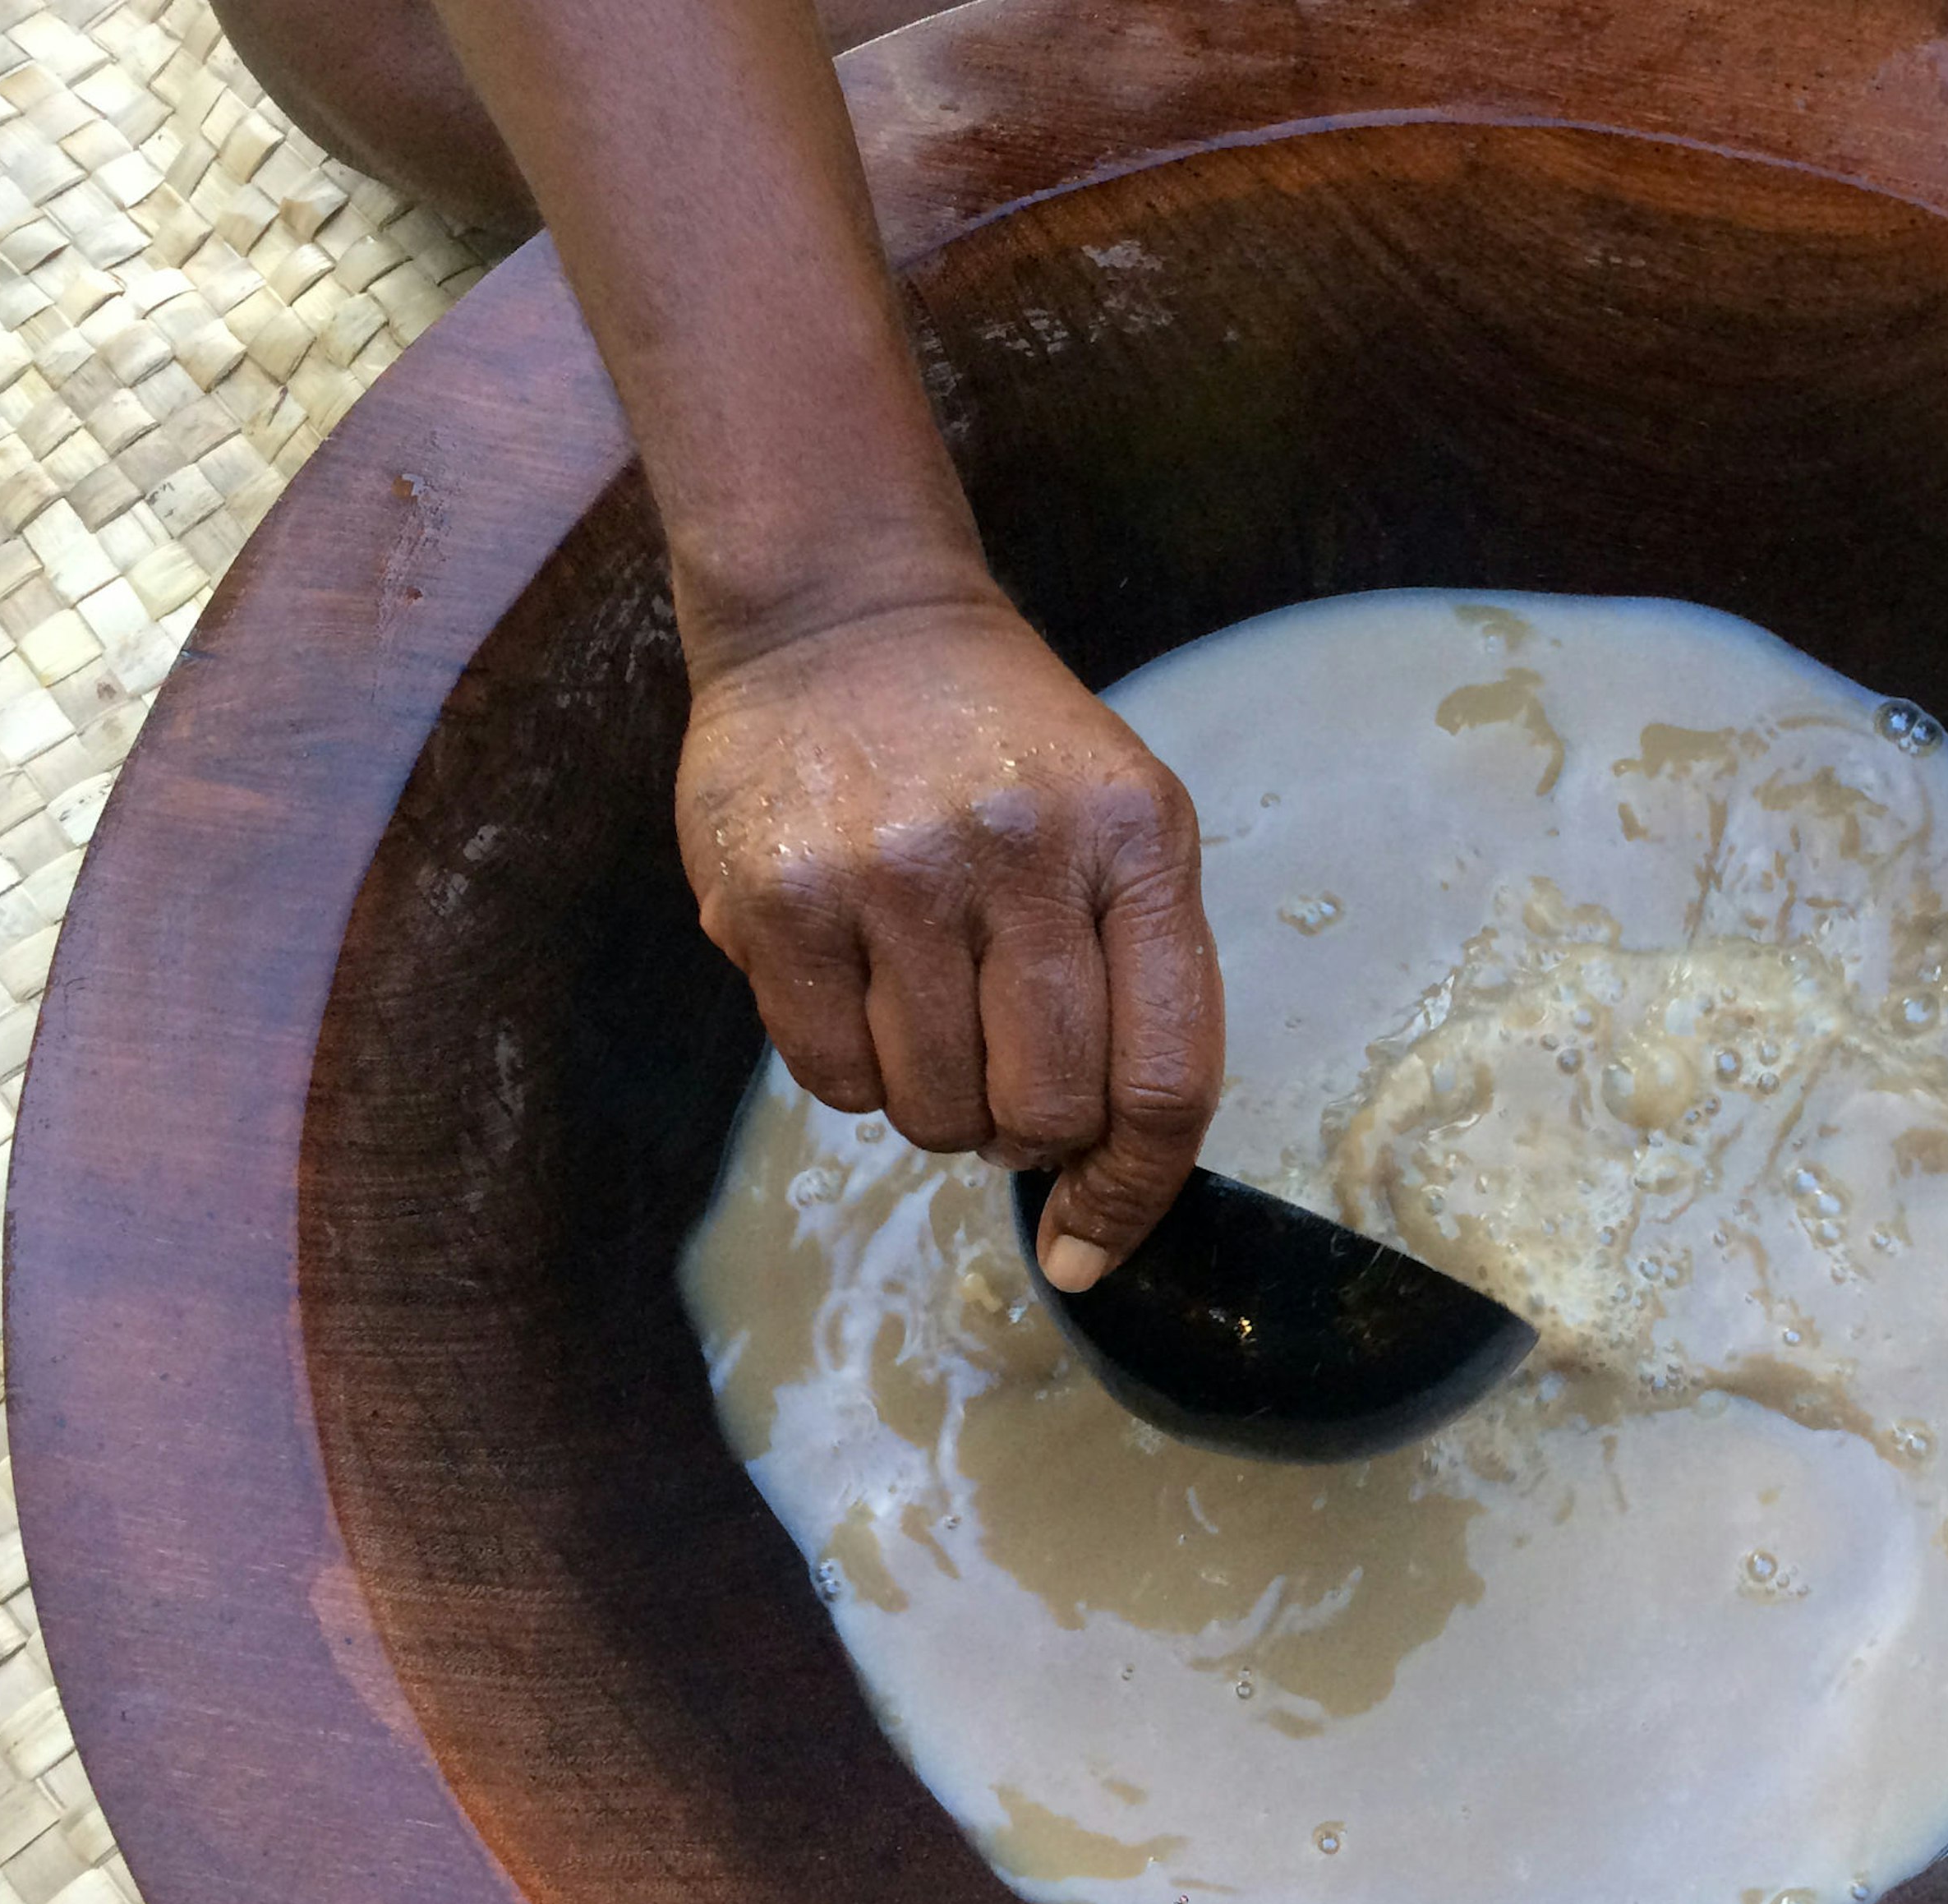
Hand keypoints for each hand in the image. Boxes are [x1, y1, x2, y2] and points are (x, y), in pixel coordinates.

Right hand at [677, 596, 1223, 1287]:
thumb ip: (1136, 983)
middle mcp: (1022, 853)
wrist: (845, 613)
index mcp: (1138, 840)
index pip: (1166, 1078)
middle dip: (1028, 1133)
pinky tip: (859, 988)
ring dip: (937, 1103)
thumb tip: (1098, 1181)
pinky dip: (854, 1072)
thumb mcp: (1121, 821)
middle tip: (1003, 1075)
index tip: (1093, 1247)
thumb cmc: (1002, 747)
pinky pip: (833, 1078)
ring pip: (936, 1112)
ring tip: (928, 1009)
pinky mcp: (781, 898)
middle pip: (1048, 1112)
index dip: (1135, 1192)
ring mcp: (895, 874)